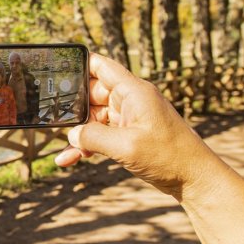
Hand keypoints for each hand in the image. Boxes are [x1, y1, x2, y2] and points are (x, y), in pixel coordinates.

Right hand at [54, 53, 218, 199]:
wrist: (194, 179)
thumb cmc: (168, 157)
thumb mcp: (125, 146)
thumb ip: (93, 138)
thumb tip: (71, 135)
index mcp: (134, 92)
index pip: (101, 66)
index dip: (79, 64)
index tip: (57, 68)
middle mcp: (131, 101)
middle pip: (92, 93)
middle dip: (72, 105)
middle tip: (49, 116)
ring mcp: (130, 118)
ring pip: (94, 118)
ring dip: (78, 133)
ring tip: (63, 147)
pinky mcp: (129, 135)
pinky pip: (100, 135)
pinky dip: (86, 145)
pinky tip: (69, 159)